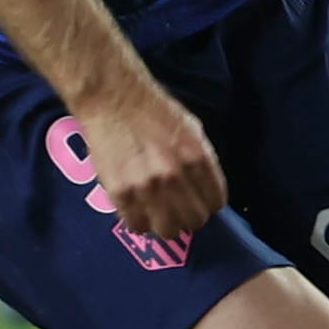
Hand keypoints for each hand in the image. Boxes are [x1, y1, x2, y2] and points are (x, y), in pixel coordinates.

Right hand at [73, 80, 227, 236]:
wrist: (113, 98)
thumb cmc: (153, 111)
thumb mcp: (192, 131)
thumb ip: (201, 163)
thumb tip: (205, 191)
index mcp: (197, 158)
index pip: (215, 202)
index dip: (206, 203)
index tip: (197, 200)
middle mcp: (175, 176)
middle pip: (194, 221)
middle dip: (187, 216)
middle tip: (176, 207)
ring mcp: (147, 187)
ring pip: (167, 230)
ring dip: (164, 223)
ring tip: (156, 211)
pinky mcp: (120, 193)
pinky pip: (137, 225)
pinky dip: (139, 221)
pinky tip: (136, 208)